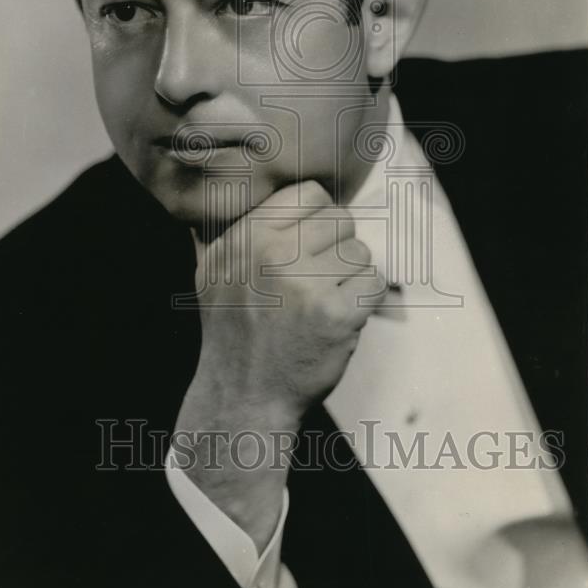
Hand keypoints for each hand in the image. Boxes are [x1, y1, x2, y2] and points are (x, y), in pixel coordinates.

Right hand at [172, 180, 384, 551]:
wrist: (243, 395)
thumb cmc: (234, 330)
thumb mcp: (214, 270)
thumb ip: (240, 230)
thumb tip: (273, 192)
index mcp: (245, 237)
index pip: (309, 193)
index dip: (319, 216)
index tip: (312, 242)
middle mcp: (272, 255)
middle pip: (341, 219)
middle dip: (337, 246)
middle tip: (319, 277)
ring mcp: (304, 285)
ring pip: (360, 251)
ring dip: (351, 275)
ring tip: (324, 300)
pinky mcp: (335, 315)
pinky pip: (373, 282)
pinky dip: (364, 299)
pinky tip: (340, 316)